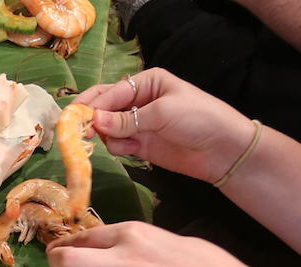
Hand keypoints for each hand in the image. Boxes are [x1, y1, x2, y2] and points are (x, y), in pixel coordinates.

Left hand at [45, 219, 275, 266]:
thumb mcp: (158, 236)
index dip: (66, 243)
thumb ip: (125, 240)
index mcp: (132, 233)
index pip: (84, 236)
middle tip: (58, 264)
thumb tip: (94, 245)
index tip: (59, 247)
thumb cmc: (195, 260)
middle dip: (57, 261)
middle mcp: (125, 258)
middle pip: (70, 260)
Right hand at [74, 67, 258, 183]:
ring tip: (123, 144)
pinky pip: (118, 145)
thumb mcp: (163, 113)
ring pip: (107, 129)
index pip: (110, 92)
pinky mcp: (140, 145)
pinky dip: (119, 148)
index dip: (93, 106)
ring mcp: (138, 123)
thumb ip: (127, 119)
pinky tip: (133, 151)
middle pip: (103, 107)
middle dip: (91, 119)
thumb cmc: (198, 118)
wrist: (222, 149)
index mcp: (146, 82)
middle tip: (80, 134)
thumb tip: (95, 122)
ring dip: (108, 137)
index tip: (79, 122)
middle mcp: (138, 100)